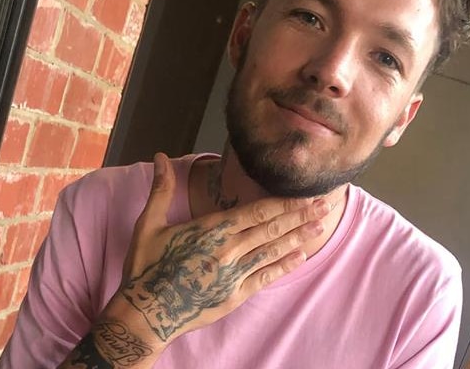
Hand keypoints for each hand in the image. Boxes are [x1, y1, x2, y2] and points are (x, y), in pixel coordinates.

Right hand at [113, 152, 329, 344]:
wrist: (144, 313)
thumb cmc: (146, 267)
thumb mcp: (149, 224)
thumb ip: (162, 189)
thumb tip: (159, 157)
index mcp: (211, 229)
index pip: (256, 210)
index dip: (284, 202)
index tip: (304, 193)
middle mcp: (228, 249)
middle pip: (272, 228)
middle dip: (300, 215)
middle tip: (325, 205)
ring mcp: (234, 274)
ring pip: (273, 250)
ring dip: (299, 237)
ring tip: (320, 225)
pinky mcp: (235, 296)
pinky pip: (265, 277)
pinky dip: (284, 266)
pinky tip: (300, 257)